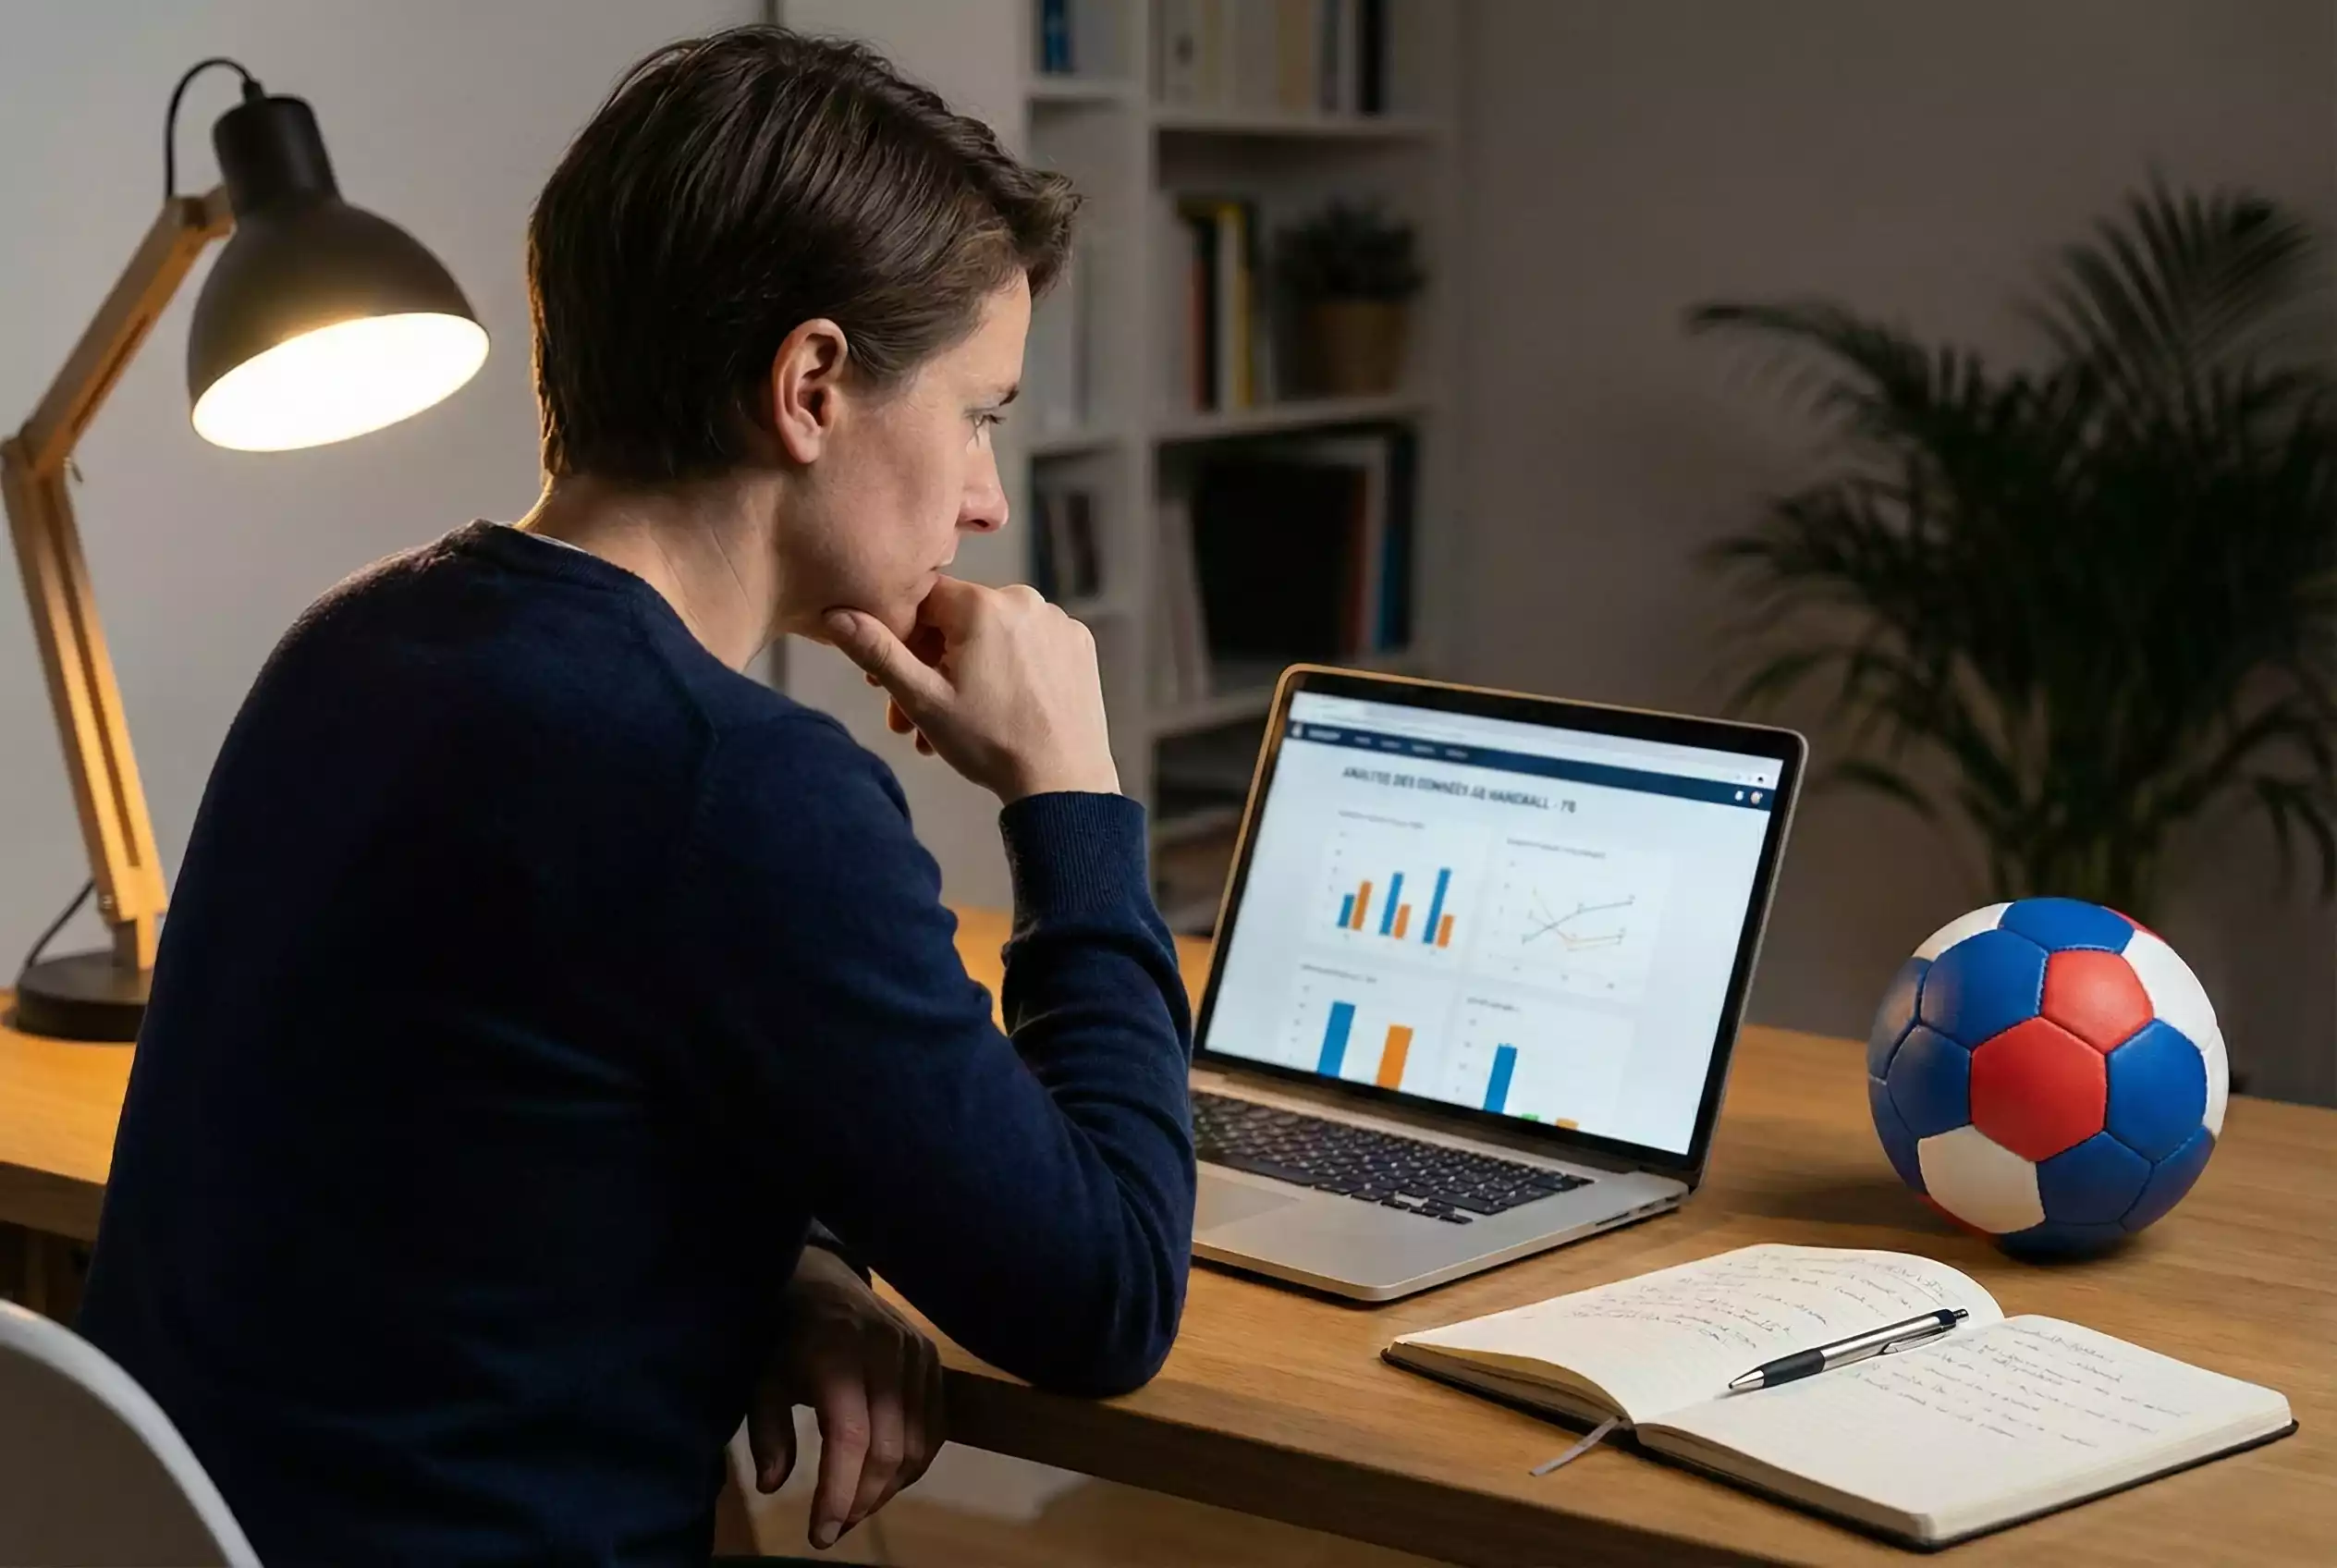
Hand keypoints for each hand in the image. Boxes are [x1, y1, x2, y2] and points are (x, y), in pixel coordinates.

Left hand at [748, 1246, 944, 1551]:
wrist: (825, 1282)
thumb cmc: (786, 1338)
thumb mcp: (763, 1380)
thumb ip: (768, 1431)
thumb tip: (772, 1485)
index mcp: (838, 1354)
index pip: (850, 1437)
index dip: (839, 1492)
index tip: (820, 1533)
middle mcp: (886, 1352)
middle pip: (889, 1447)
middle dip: (863, 1499)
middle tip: (836, 1526)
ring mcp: (916, 1353)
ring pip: (917, 1443)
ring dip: (888, 1489)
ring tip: (856, 1509)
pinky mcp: (933, 1359)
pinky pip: (935, 1428)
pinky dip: (913, 1465)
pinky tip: (885, 1483)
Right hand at [824, 579, 1119, 801]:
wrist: (1063, 781)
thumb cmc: (991, 743)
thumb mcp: (923, 699)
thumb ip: (878, 652)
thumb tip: (835, 614)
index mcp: (983, 605)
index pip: (922, 601)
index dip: (900, 637)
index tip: (886, 679)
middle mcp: (1024, 599)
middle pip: (957, 622)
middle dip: (929, 668)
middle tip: (911, 718)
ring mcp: (1056, 620)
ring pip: (992, 635)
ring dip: (965, 672)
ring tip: (952, 725)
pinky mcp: (1078, 643)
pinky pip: (1028, 644)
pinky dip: (1006, 669)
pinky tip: (996, 707)